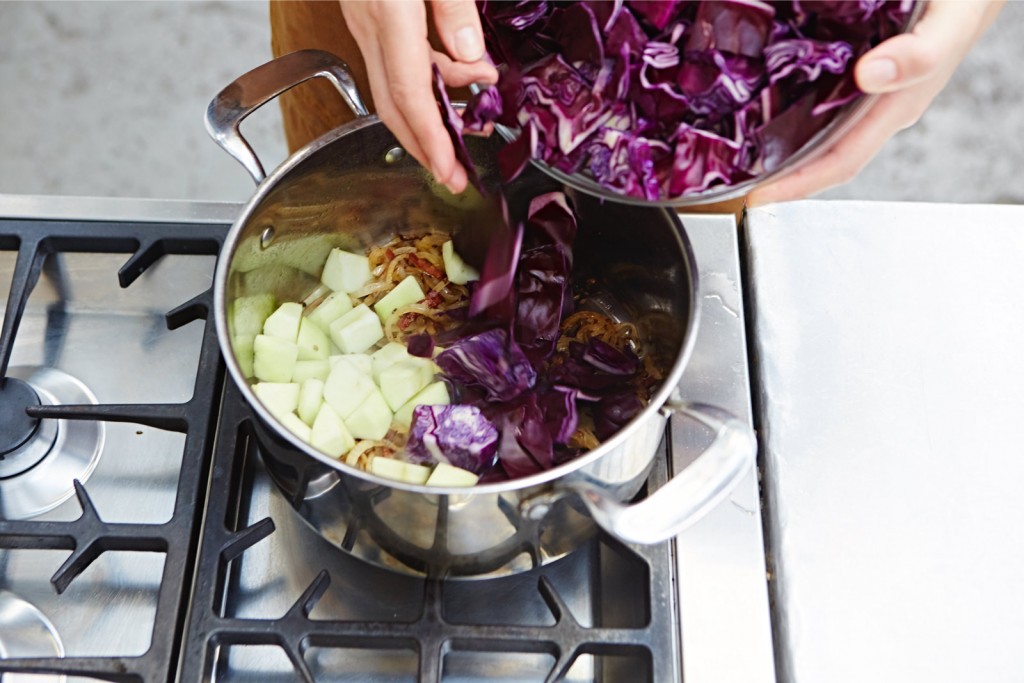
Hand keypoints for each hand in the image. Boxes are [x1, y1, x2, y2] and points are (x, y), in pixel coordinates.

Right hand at [340, 0, 497, 193]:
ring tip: (470, 122)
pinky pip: (394, 61)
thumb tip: (470, 54)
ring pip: (394, 86)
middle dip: (423, 149)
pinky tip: (458, 72)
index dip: (429, 141)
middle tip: (453, 177)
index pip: (409, 96)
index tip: (448, 172)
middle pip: (392, 106)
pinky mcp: (368, 14)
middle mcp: (369, 26)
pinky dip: (426, 78)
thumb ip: (453, 7)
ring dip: (431, 113)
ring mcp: (364, 22)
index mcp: (388, 14)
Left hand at [748, 0, 1004, 206]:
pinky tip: (760, 103)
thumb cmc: (961, 5)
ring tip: (736, 153)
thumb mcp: (946, 25)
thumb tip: (870, 75)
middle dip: (777, 172)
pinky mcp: (853, 77)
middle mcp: (873, 109)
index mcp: (893, 109)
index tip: (758, 197)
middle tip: (733, 180)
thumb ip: (918, 55)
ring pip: (813, 130)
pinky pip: (814, 100)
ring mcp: (863, 95)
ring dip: (776, 143)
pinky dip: (786, 106)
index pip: (839, 162)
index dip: (798, 184)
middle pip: (819, 155)